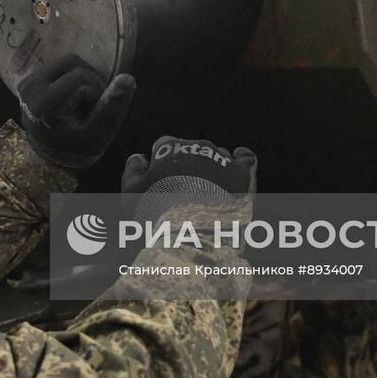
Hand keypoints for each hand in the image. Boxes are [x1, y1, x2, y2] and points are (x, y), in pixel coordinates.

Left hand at [16, 54, 135, 169]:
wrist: (50, 160)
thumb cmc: (76, 149)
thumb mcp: (98, 134)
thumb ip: (112, 107)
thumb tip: (127, 78)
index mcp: (43, 103)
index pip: (81, 77)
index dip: (95, 92)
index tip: (90, 114)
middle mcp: (29, 88)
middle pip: (73, 62)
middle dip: (89, 82)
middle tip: (88, 108)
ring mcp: (26, 82)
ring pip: (68, 61)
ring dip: (82, 79)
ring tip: (80, 104)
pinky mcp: (29, 80)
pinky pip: (60, 67)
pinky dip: (72, 79)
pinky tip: (71, 100)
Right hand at [122, 136, 256, 220]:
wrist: (194, 232)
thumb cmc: (157, 213)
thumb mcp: (131, 192)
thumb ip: (132, 170)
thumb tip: (139, 158)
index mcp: (169, 147)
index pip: (164, 146)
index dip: (162, 163)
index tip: (162, 181)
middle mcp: (196, 146)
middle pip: (190, 150)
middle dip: (187, 166)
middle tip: (184, 193)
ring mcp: (221, 158)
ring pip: (216, 155)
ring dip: (213, 168)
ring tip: (210, 193)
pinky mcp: (242, 173)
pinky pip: (245, 158)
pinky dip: (242, 158)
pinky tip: (239, 160)